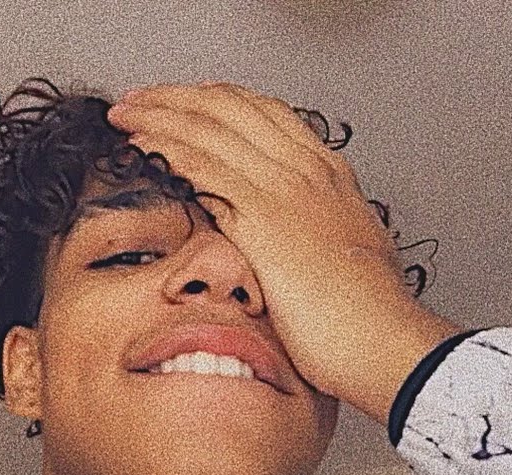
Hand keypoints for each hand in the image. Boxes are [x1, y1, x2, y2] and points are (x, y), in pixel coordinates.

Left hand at [106, 82, 458, 421]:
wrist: (386, 340)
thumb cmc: (368, 319)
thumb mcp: (344, 262)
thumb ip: (316, 240)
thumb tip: (296, 247)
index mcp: (329, 178)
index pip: (266, 115)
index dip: (218, 102)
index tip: (184, 104)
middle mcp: (308, 170)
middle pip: (233, 107)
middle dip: (179, 97)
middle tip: (140, 99)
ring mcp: (287, 187)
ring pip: (211, 126)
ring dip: (160, 113)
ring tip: (125, 112)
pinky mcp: (263, 215)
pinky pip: (203, 164)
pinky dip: (165, 146)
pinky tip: (140, 144)